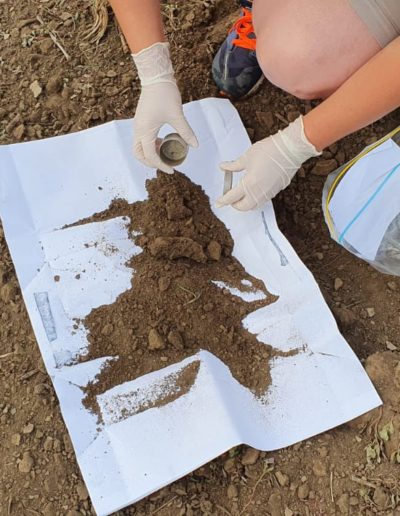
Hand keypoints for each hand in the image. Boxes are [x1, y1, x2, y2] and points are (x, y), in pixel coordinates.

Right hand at [132, 42, 197, 173]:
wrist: (156, 77)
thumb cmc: (165, 94)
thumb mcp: (177, 115)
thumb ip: (186, 132)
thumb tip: (195, 146)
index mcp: (145, 131)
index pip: (150, 155)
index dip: (161, 165)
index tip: (172, 170)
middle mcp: (138, 130)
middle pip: (139, 154)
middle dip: (150, 163)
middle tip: (165, 165)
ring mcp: (138, 125)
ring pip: (138, 147)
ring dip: (149, 154)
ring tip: (164, 154)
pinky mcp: (140, 121)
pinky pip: (141, 139)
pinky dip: (149, 145)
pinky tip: (162, 142)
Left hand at [216, 116, 320, 210]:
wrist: (290, 150)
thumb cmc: (269, 151)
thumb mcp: (247, 157)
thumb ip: (233, 166)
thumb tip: (223, 167)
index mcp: (249, 184)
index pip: (232, 197)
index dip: (223, 201)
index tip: (218, 203)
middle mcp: (259, 192)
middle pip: (243, 207)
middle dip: (234, 204)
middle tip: (231, 196)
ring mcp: (268, 193)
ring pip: (253, 205)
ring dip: (245, 203)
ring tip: (241, 193)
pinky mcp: (276, 191)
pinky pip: (262, 200)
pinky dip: (255, 198)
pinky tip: (253, 189)